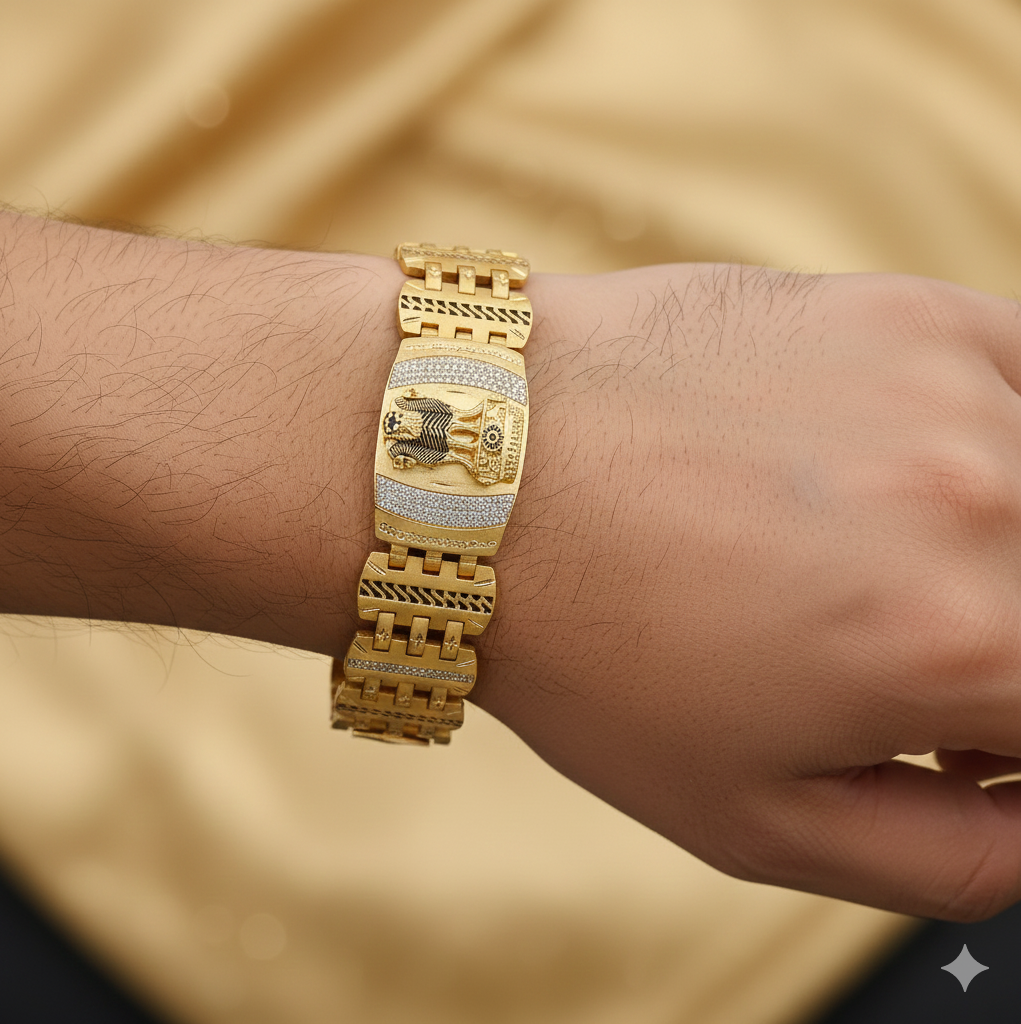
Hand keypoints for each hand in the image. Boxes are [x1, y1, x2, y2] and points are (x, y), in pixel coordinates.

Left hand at [480, 264, 1020, 920]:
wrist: (483, 478)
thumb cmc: (592, 650)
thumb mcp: (755, 818)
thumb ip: (946, 857)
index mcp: (963, 645)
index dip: (1015, 745)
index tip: (963, 744)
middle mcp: (989, 500)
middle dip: (1008, 655)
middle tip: (920, 667)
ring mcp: (950, 386)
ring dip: (1003, 558)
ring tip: (893, 576)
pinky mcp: (903, 311)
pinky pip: (1019, 385)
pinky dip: (995, 452)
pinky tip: (904, 480)